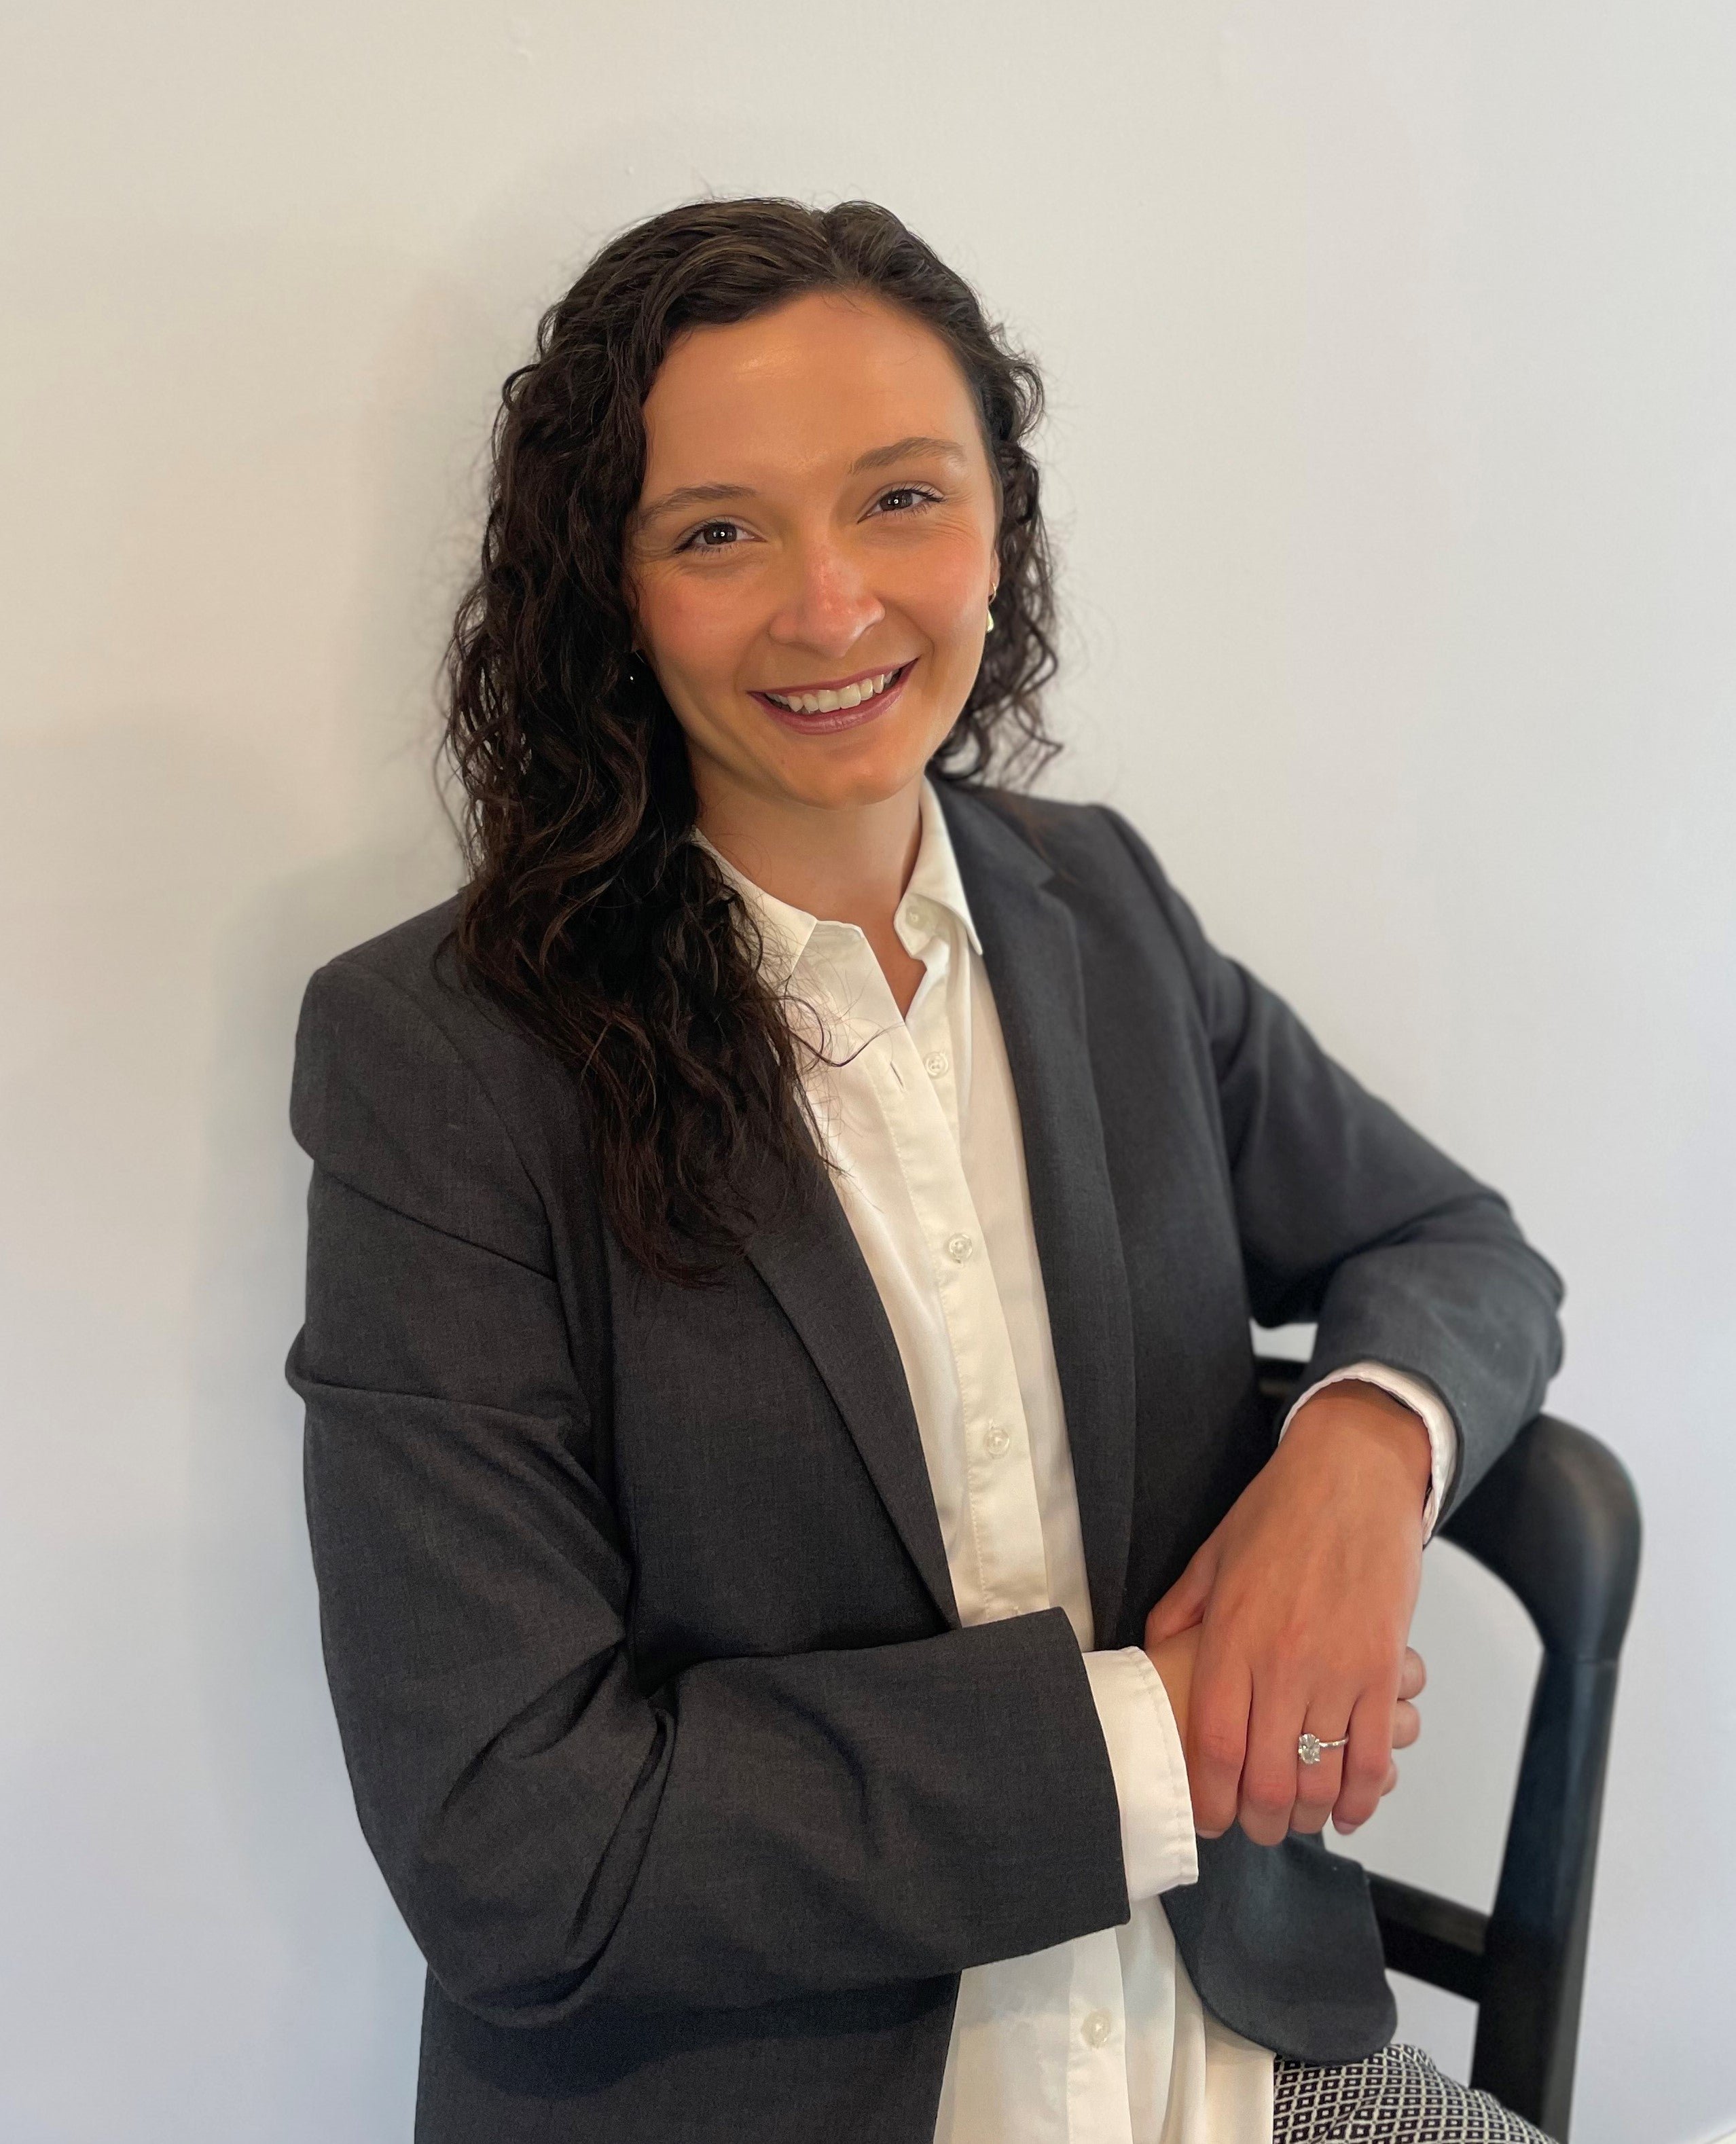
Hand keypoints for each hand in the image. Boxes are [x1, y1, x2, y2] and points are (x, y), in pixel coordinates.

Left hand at [1143, 1380, 1431, 1843]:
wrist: (1353, 1474)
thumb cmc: (1278, 1511)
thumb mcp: (1210, 1558)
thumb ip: (1178, 1615)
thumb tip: (1155, 1658)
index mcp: (1230, 1638)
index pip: (1213, 1744)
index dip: (1210, 1798)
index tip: (1211, 1818)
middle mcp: (1281, 1662)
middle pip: (1268, 1777)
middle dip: (1262, 1821)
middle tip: (1259, 1828)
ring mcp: (1338, 1668)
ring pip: (1324, 1775)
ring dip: (1311, 1815)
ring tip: (1301, 1818)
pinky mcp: (1385, 1667)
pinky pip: (1376, 1753)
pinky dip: (1363, 1794)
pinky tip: (1350, 1810)